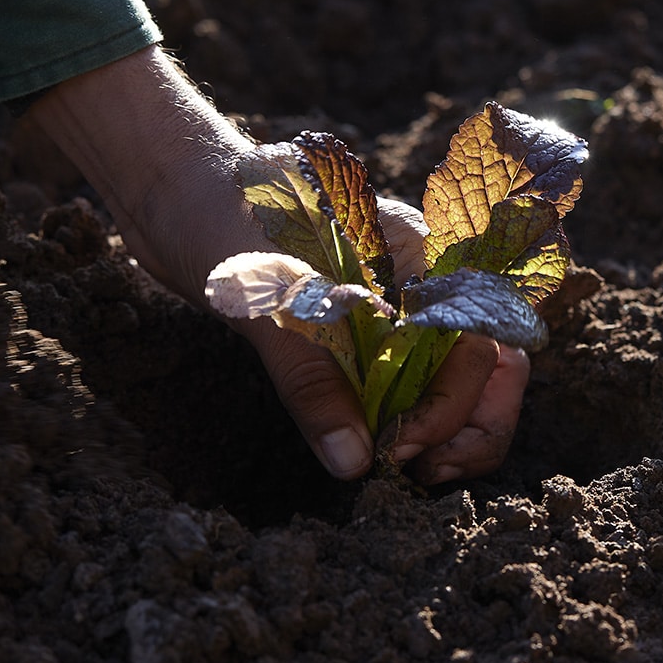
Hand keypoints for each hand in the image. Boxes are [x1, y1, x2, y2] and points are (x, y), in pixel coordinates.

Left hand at [30, 46, 529, 481]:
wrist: (173, 190)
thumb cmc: (222, 216)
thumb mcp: (266, 301)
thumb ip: (312, 380)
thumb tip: (353, 461)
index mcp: (417, 253)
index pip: (480, 334)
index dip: (456, 398)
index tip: (402, 443)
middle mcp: (419, 282)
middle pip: (489, 361)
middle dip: (471, 423)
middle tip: (421, 470)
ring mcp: (394, 308)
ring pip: (458, 377)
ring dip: (450, 431)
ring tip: (413, 472)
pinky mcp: (362, 334)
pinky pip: (410, 384)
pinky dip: (411, 423)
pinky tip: (384, 453)